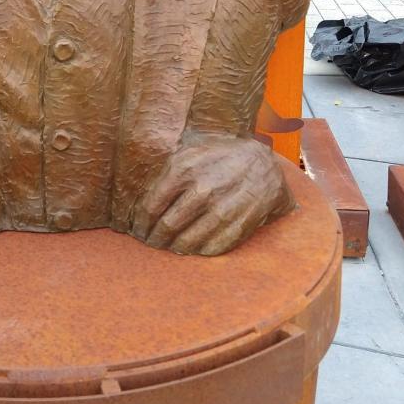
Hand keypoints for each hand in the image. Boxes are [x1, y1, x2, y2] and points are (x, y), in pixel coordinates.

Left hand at [131, 135, 293, 255]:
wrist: (263, 164)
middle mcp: (202, 189)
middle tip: (153, 243)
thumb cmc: (219, 157)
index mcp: (184, 168)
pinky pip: (210, 248)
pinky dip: (199, 251)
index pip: (151, 206)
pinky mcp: (239, 225)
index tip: (139, 230)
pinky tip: (194, 248)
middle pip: (167, 226)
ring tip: (171, 248)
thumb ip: (166, 172)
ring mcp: (222, 209)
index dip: (141, 224)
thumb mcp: (191, 152)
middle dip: (155, 239)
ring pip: (187, 242)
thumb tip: (140, 201)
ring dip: (175, 248)